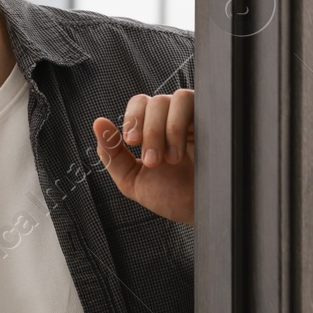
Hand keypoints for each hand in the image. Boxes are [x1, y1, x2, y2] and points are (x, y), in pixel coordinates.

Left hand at [93, 88, 194, 225]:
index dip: (133, 118)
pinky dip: (181, 126)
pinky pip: (197, 103)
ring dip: (166, 129)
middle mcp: (174, 120)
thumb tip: (98, 123)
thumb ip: (112, 154)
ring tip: (170, 159)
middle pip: (155, 101)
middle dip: (149, 131)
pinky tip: (181, 153)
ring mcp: (196, 119)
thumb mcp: (132, 179)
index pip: (140, 103)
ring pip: (176, 98)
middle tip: (153, 161)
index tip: (132, 142)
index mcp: (154, 129)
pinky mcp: (215, 122)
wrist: (199, 213)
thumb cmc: (170, 196)